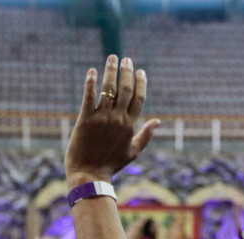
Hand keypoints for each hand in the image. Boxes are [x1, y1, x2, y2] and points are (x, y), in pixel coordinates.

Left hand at [64, 55, 159, 186]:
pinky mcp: (85, 119)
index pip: (139, 98)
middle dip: (126, 72)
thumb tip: (158, 121)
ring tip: (112, 58)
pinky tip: (92, 71)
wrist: (90, 174)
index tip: (140, 70)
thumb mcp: (133, 151)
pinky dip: (90, 83)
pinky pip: (89, 97)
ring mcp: (102, 118)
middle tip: (126, 58)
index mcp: (130, 125)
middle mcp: (118, 119)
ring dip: (110, 71)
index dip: (140, 82)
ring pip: (109, 89)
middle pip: (125, 90)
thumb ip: (146, 134)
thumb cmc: (111, 164)